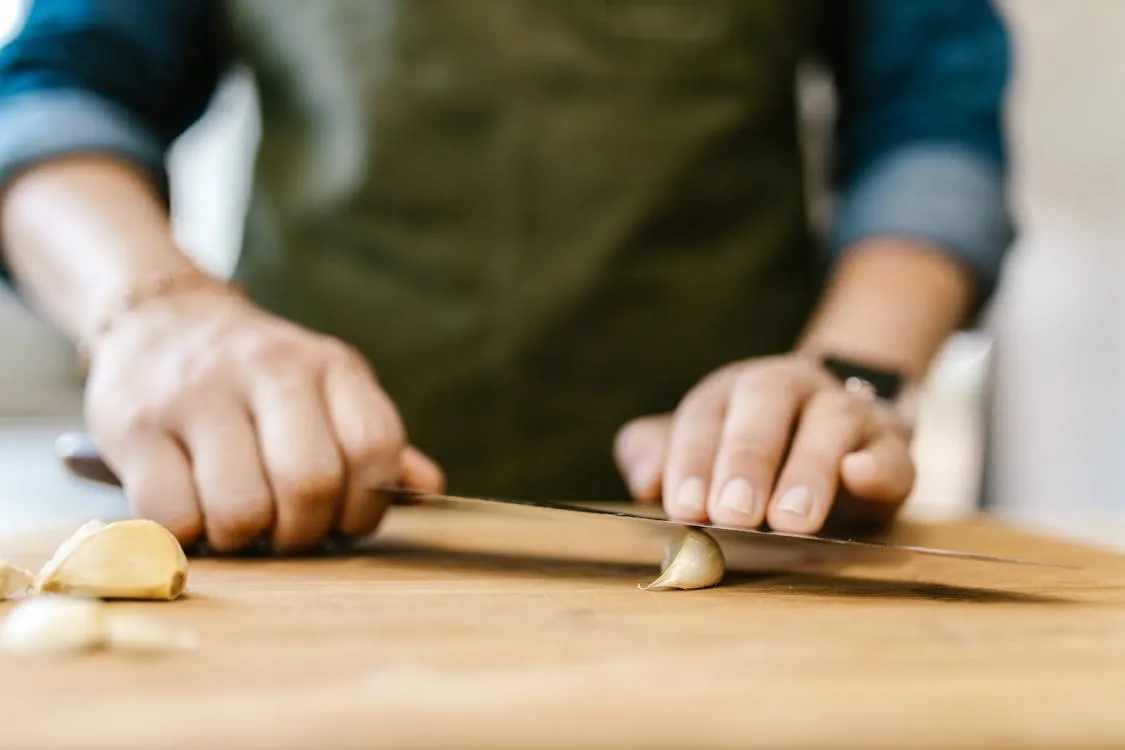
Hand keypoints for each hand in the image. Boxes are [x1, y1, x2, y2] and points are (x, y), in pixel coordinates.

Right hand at [83, 282, 442, 552]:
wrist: (162, 316)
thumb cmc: (261, 378)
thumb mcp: (329, 389)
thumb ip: (374, 440)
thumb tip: (429, 488)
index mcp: (330, 366)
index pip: (375, 446)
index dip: (366, 506)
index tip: (343, 520)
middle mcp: (269, 370)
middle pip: (310, 484)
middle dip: (303, 532)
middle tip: (286, 531)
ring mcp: (197, 394)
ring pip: (241, 508)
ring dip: (244, 538)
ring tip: (238, 522)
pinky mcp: (134, 424)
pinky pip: (172, 516)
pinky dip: (188, 535)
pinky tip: (192, 513)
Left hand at [614, 354, 914, 533]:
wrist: (843, 438)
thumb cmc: (750, 455)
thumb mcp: (698, 452)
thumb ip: (656, 456)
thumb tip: (644, 482)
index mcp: (734, 390)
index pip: (705, 414)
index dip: (692, 460)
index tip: (685, 510)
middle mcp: (790, 388)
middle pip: (765, 403)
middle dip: (746, 459)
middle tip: (732, 515)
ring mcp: (846, 411)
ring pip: (831, 421)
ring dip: (808, 470)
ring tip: (790, 522)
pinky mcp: (892, 447)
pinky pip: (891, 450)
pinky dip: (877, 465)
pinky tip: (859, 477)